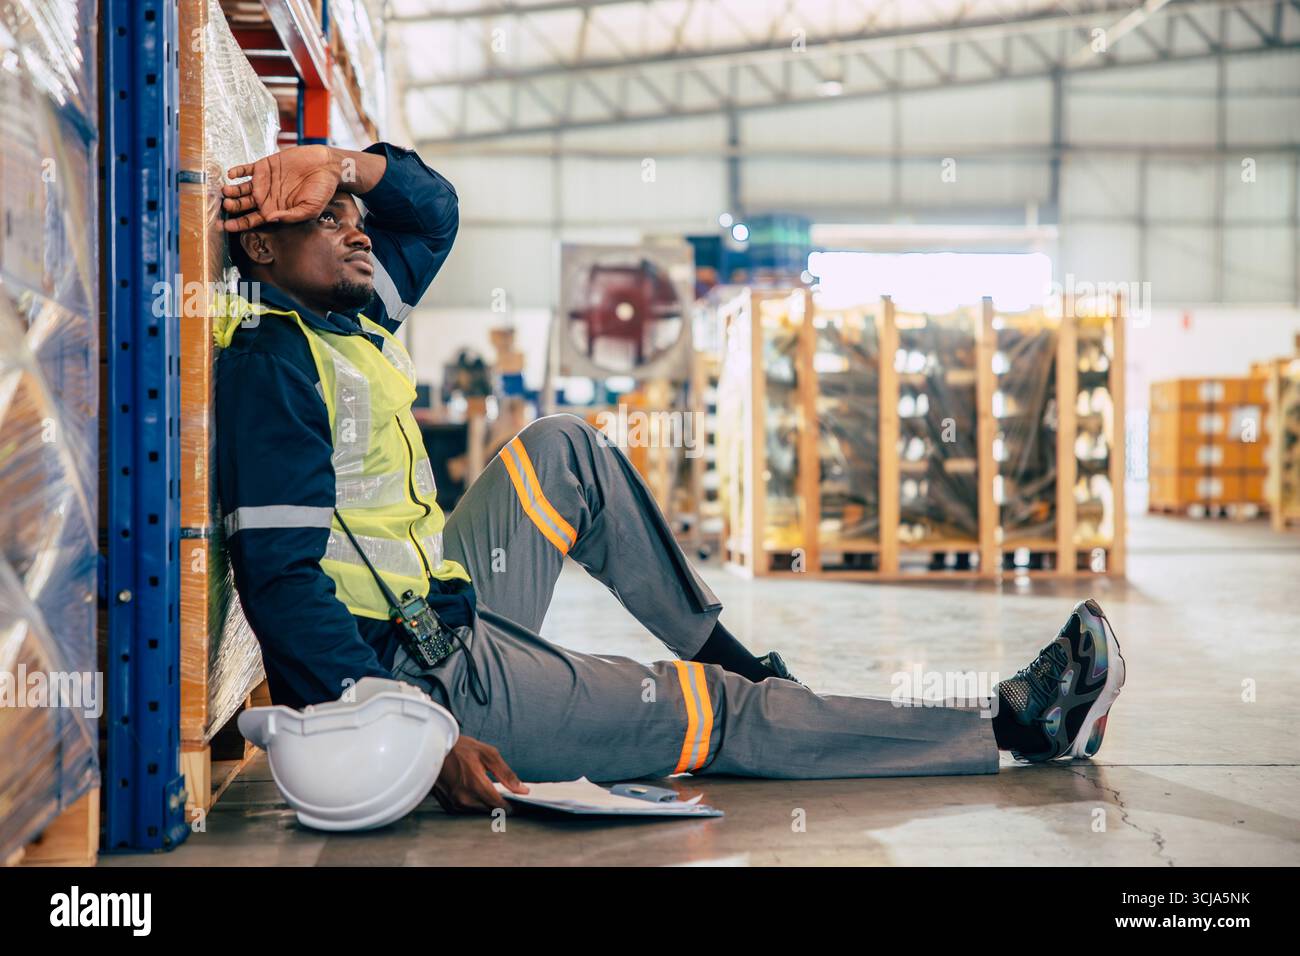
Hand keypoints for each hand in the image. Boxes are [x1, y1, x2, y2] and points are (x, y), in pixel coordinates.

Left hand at [221, 145, 340, 231]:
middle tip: (227, 206)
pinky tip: (232, 175)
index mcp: (275, 210)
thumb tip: (270, 219)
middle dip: (232, 206)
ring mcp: (263, 182)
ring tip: (227, 191)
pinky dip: (237, 171)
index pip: (252, 220)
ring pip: (241, 188)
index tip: (227, 226)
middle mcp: (266, 197)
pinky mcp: (264, 166)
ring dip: (232, 191)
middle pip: (242, 205)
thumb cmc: (322, 190)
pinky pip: (245, 169)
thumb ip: (290, 216)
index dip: (239, 224)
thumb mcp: (310, 209)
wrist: (326, 166)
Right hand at [432, 734, 528, 813]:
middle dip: (500, 804)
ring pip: (480, 811)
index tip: (518, 803)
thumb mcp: (488, 754)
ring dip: (488, 804)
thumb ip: (507, 774)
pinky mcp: (449, 804)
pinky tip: (477, 791)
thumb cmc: (461, 748)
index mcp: (476, 785)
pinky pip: (469, 809)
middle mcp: (465, 798)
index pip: (500, 806)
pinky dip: (476, 803)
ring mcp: (455, 803)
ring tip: (491, 790)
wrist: (433, 748)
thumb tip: (523, 790)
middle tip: (505, 794)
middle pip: (490, 810)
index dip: (511, 806)